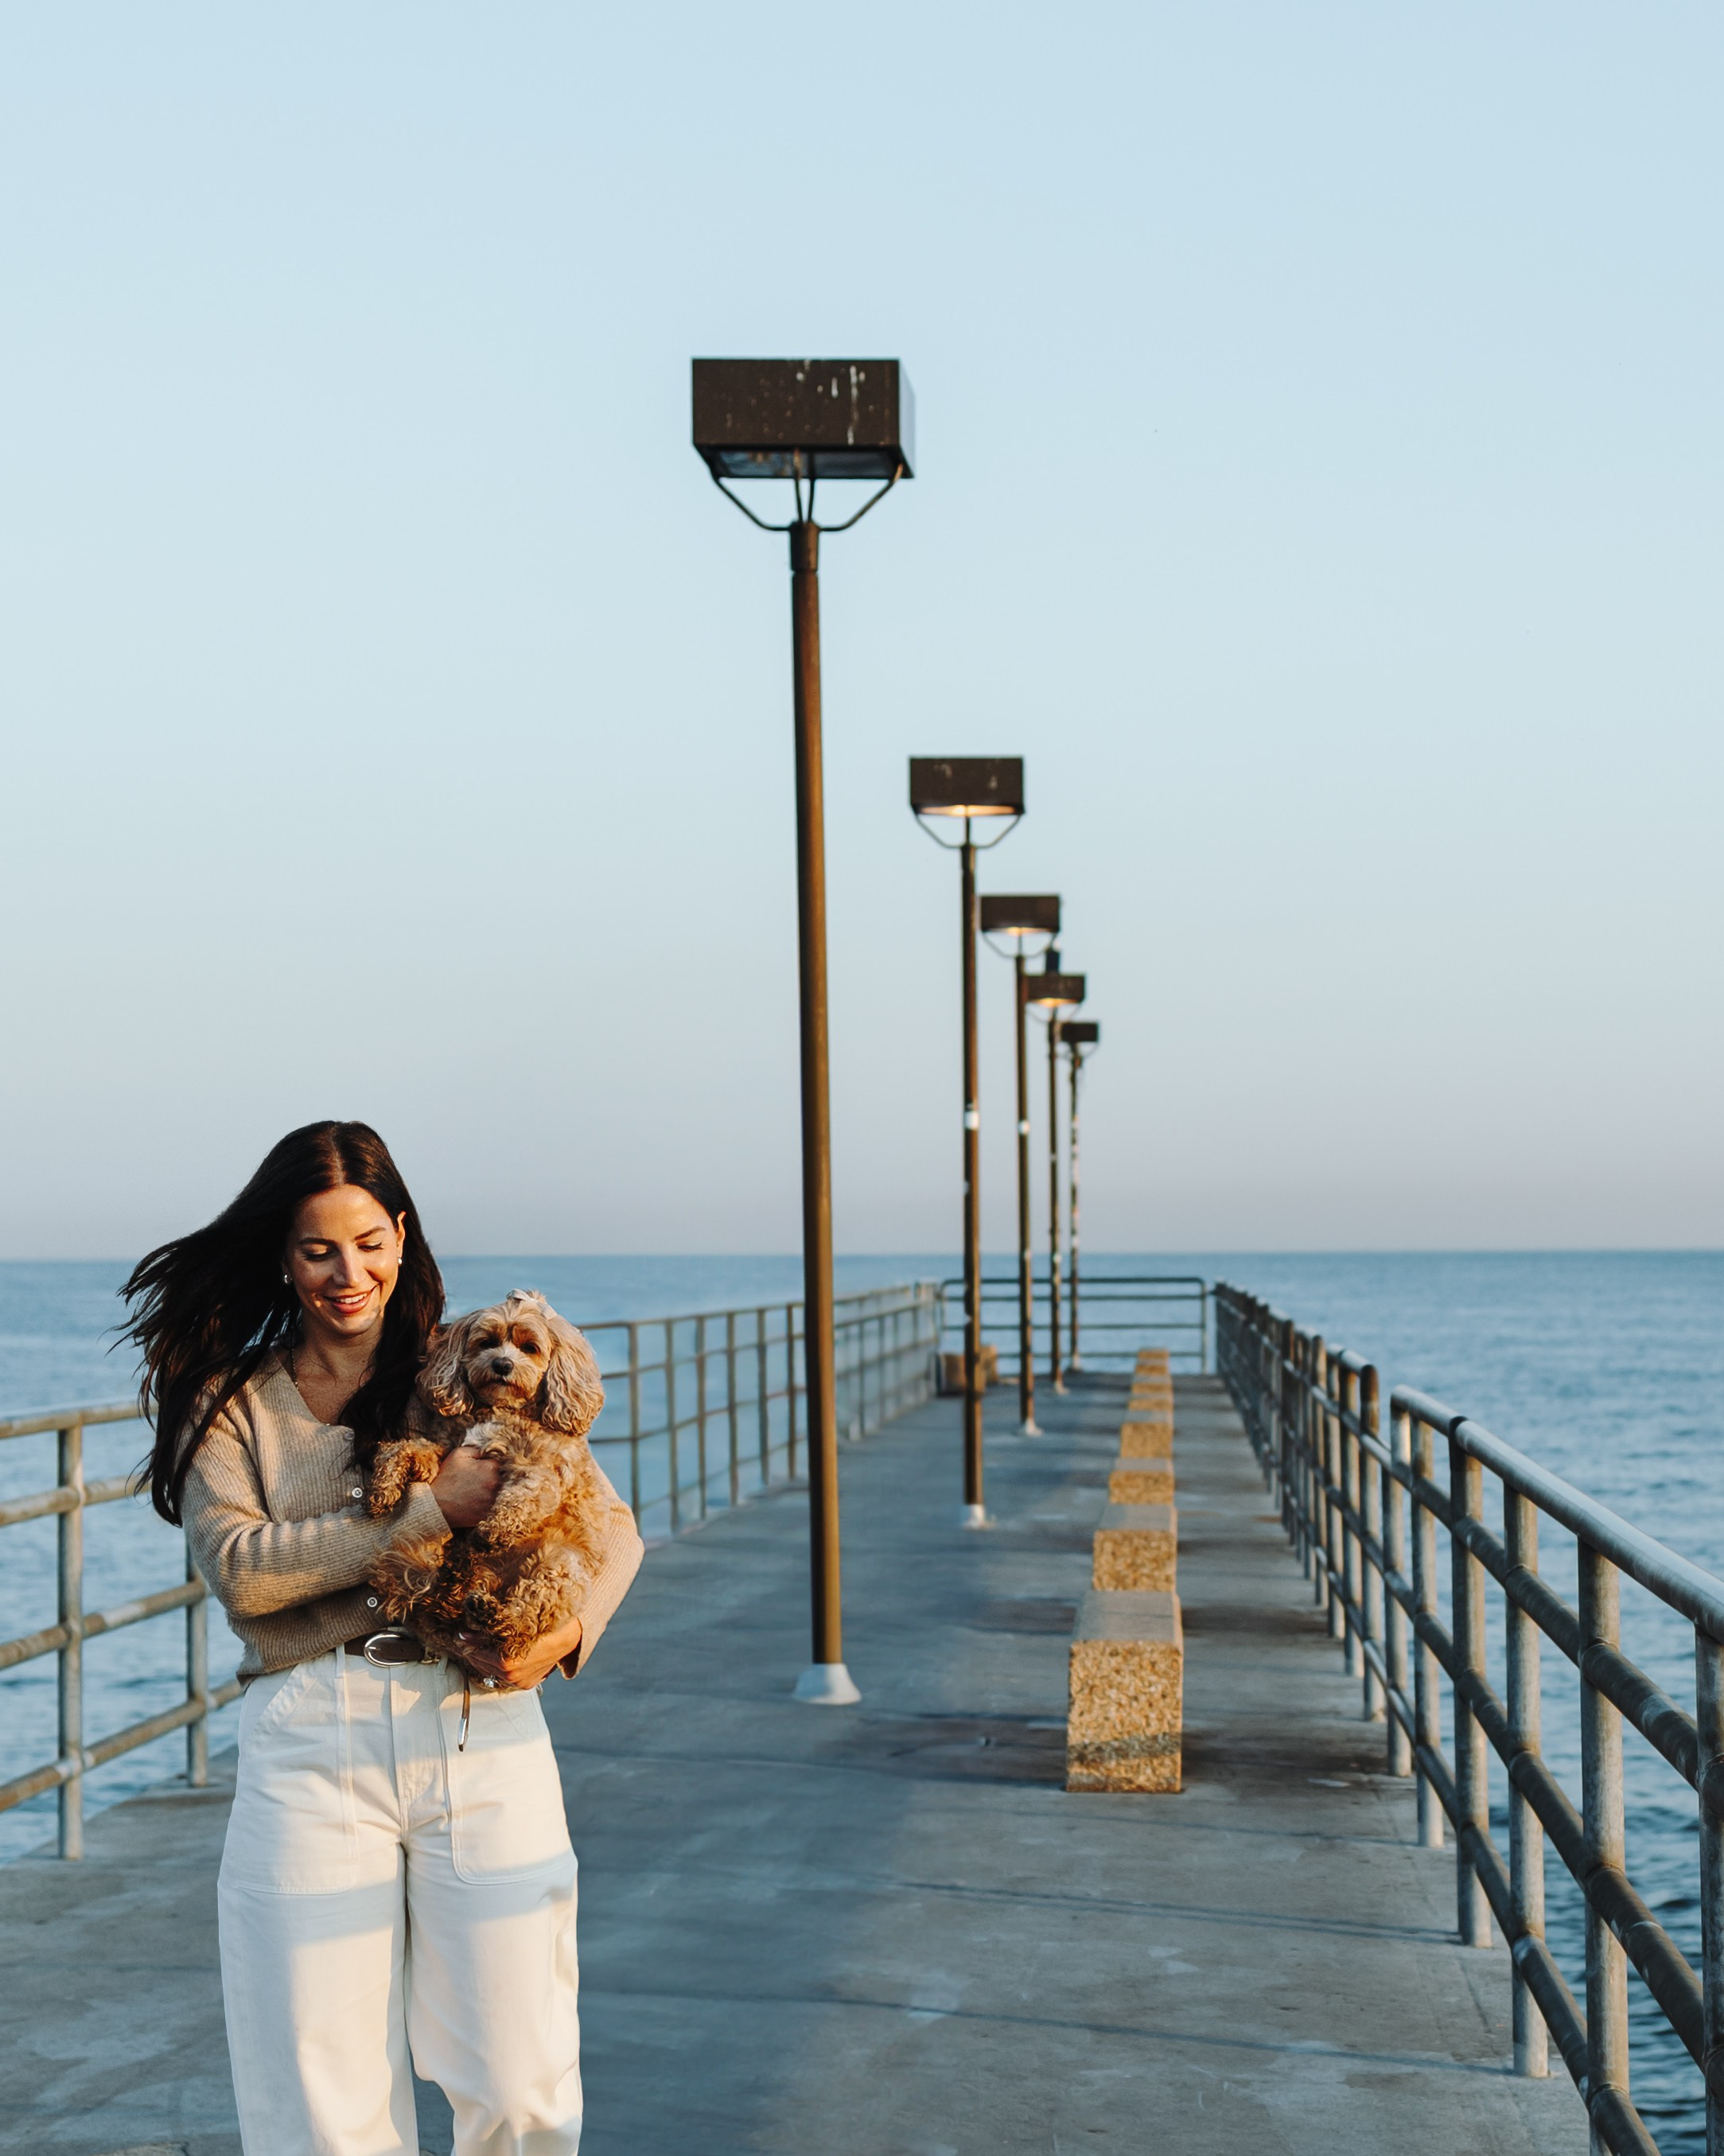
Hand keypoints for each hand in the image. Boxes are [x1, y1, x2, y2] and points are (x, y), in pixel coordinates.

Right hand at [430, 1448, 500, 1529]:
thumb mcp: (458, 1455)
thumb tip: (488, 1452)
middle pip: (501, 1478)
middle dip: (491, 1477)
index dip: (488, 1464)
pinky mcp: (488, 1514)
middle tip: (476, 1480)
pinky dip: (485, 1504)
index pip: (498, 1463)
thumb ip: (477, 1450)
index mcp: (491, 1468)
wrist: (435, 1505)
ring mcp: (492, 1501)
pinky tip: (474, 1501)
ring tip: (474, 1491)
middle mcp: (495, 1485)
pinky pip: (492, 1507)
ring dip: (490, 1491)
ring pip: (498, 1493)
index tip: (479, 1468)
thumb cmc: (446, 1478)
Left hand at [453, 1612, 583, 1691]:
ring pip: (491, 1673)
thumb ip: (488, 1631)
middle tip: (468, 1638)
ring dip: (483, 1659)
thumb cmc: (545, 1625)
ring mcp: (519, 1683)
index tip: (462, 1634)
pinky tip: (495, 1654)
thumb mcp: (515, 1624)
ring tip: (480, 1645)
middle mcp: (512, 1677)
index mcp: (507, 1664)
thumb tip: (465, 1634)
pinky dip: (495, 1666)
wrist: (570, 1636)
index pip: (477, 1654)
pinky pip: (503, 1677)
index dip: (469, 1641)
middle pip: (482, 1665)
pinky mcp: (526, 1684)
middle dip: (474, 1651)